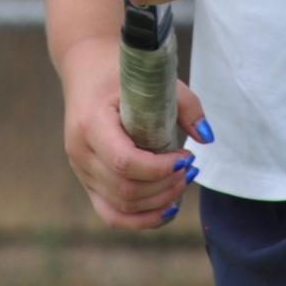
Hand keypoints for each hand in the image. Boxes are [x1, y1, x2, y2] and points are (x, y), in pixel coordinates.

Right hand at [59, 37, 206, 229]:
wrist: (84, 66)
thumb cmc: (120, 70)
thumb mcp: (152, 77)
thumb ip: (184, 104)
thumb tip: (206, 137)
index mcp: (91, 123)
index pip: (124, 162)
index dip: (159, 168)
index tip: (185, 156)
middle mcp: (79, 151)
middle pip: (125, 190)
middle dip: (165, 186)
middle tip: (190, 168)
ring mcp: (80, 170)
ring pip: (120, 207)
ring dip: (158, 202)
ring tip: (183, 181)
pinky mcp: (86, 181)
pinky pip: (111, 213)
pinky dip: (140, 218)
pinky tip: (167, 208)